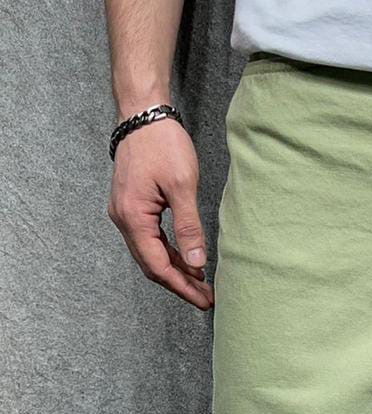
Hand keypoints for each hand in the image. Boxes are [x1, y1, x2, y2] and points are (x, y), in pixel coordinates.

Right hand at [108, 116, 213, 310]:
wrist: (142, 114)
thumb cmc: (162, 143)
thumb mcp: (182, 186)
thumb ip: (189, 227)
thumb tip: (197, 263)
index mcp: (133, 217)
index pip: (158, 266)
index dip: (182, 287)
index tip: (204, 300)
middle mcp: (123, 219)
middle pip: (152, 265)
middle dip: (180, 284)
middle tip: (206, 298)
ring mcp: (125, 213)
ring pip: (151, 254)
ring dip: (176, 270)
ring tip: (202, 283)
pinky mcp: (132, 207)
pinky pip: (150, 239)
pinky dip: (169, 252)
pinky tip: (188, 260)